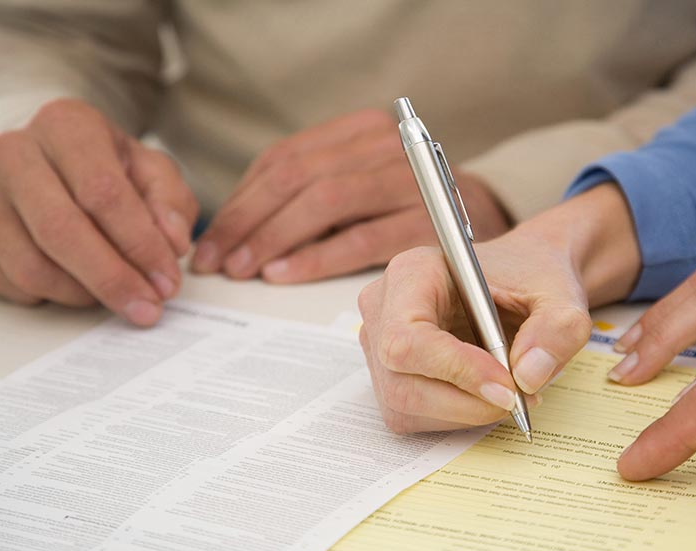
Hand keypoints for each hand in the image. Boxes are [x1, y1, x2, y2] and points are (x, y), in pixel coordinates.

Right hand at [0, 99, 197, 324]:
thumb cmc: (109, 169)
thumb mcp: (153, 172)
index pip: (103, 193)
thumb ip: (171, 204)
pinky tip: (79, 284)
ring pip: (31, 264)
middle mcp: (17, 154)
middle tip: (146, 308)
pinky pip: (11, 282)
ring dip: (82, 293)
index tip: (166, 281)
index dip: (140, 245)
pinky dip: (52, 296)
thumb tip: (172, 243)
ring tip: (117, 293)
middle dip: (112, 279)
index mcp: (68, 128)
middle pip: (61, 230)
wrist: (54, 162)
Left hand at [191, 109, 510, 282]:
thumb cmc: (405, 207)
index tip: (212, 240)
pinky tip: (283, 274)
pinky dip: (316, 258)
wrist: (483, 216)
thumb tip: (236, 229)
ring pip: (323, 202)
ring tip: (243, 270)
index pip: (284, 159)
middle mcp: (386, 146)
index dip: (240, 200)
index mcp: (361, 130)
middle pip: (297, 177)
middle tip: (217, 261)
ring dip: (273, 239)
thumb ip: (308, 193)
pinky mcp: (428, 222)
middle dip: (248, 222)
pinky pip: (360, 240)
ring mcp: (410, 180)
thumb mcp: (358, 184)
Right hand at [357, 184, 639, 431]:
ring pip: (406, 405)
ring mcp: (379, 346)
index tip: (508, 386)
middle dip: (466, 401)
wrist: (525, 282)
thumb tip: (528, 375)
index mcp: (413, 272)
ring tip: (512, 393)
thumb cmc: (532, 277)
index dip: (455, 370)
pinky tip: (486, 395)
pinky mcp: (390, 377)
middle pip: (402, 381)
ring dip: (465, 412)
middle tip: (520, 398)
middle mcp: (383, 308)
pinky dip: (457, 416)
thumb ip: (555, 330)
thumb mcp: (561, 295)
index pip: (408, 337)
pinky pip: (412, 416)